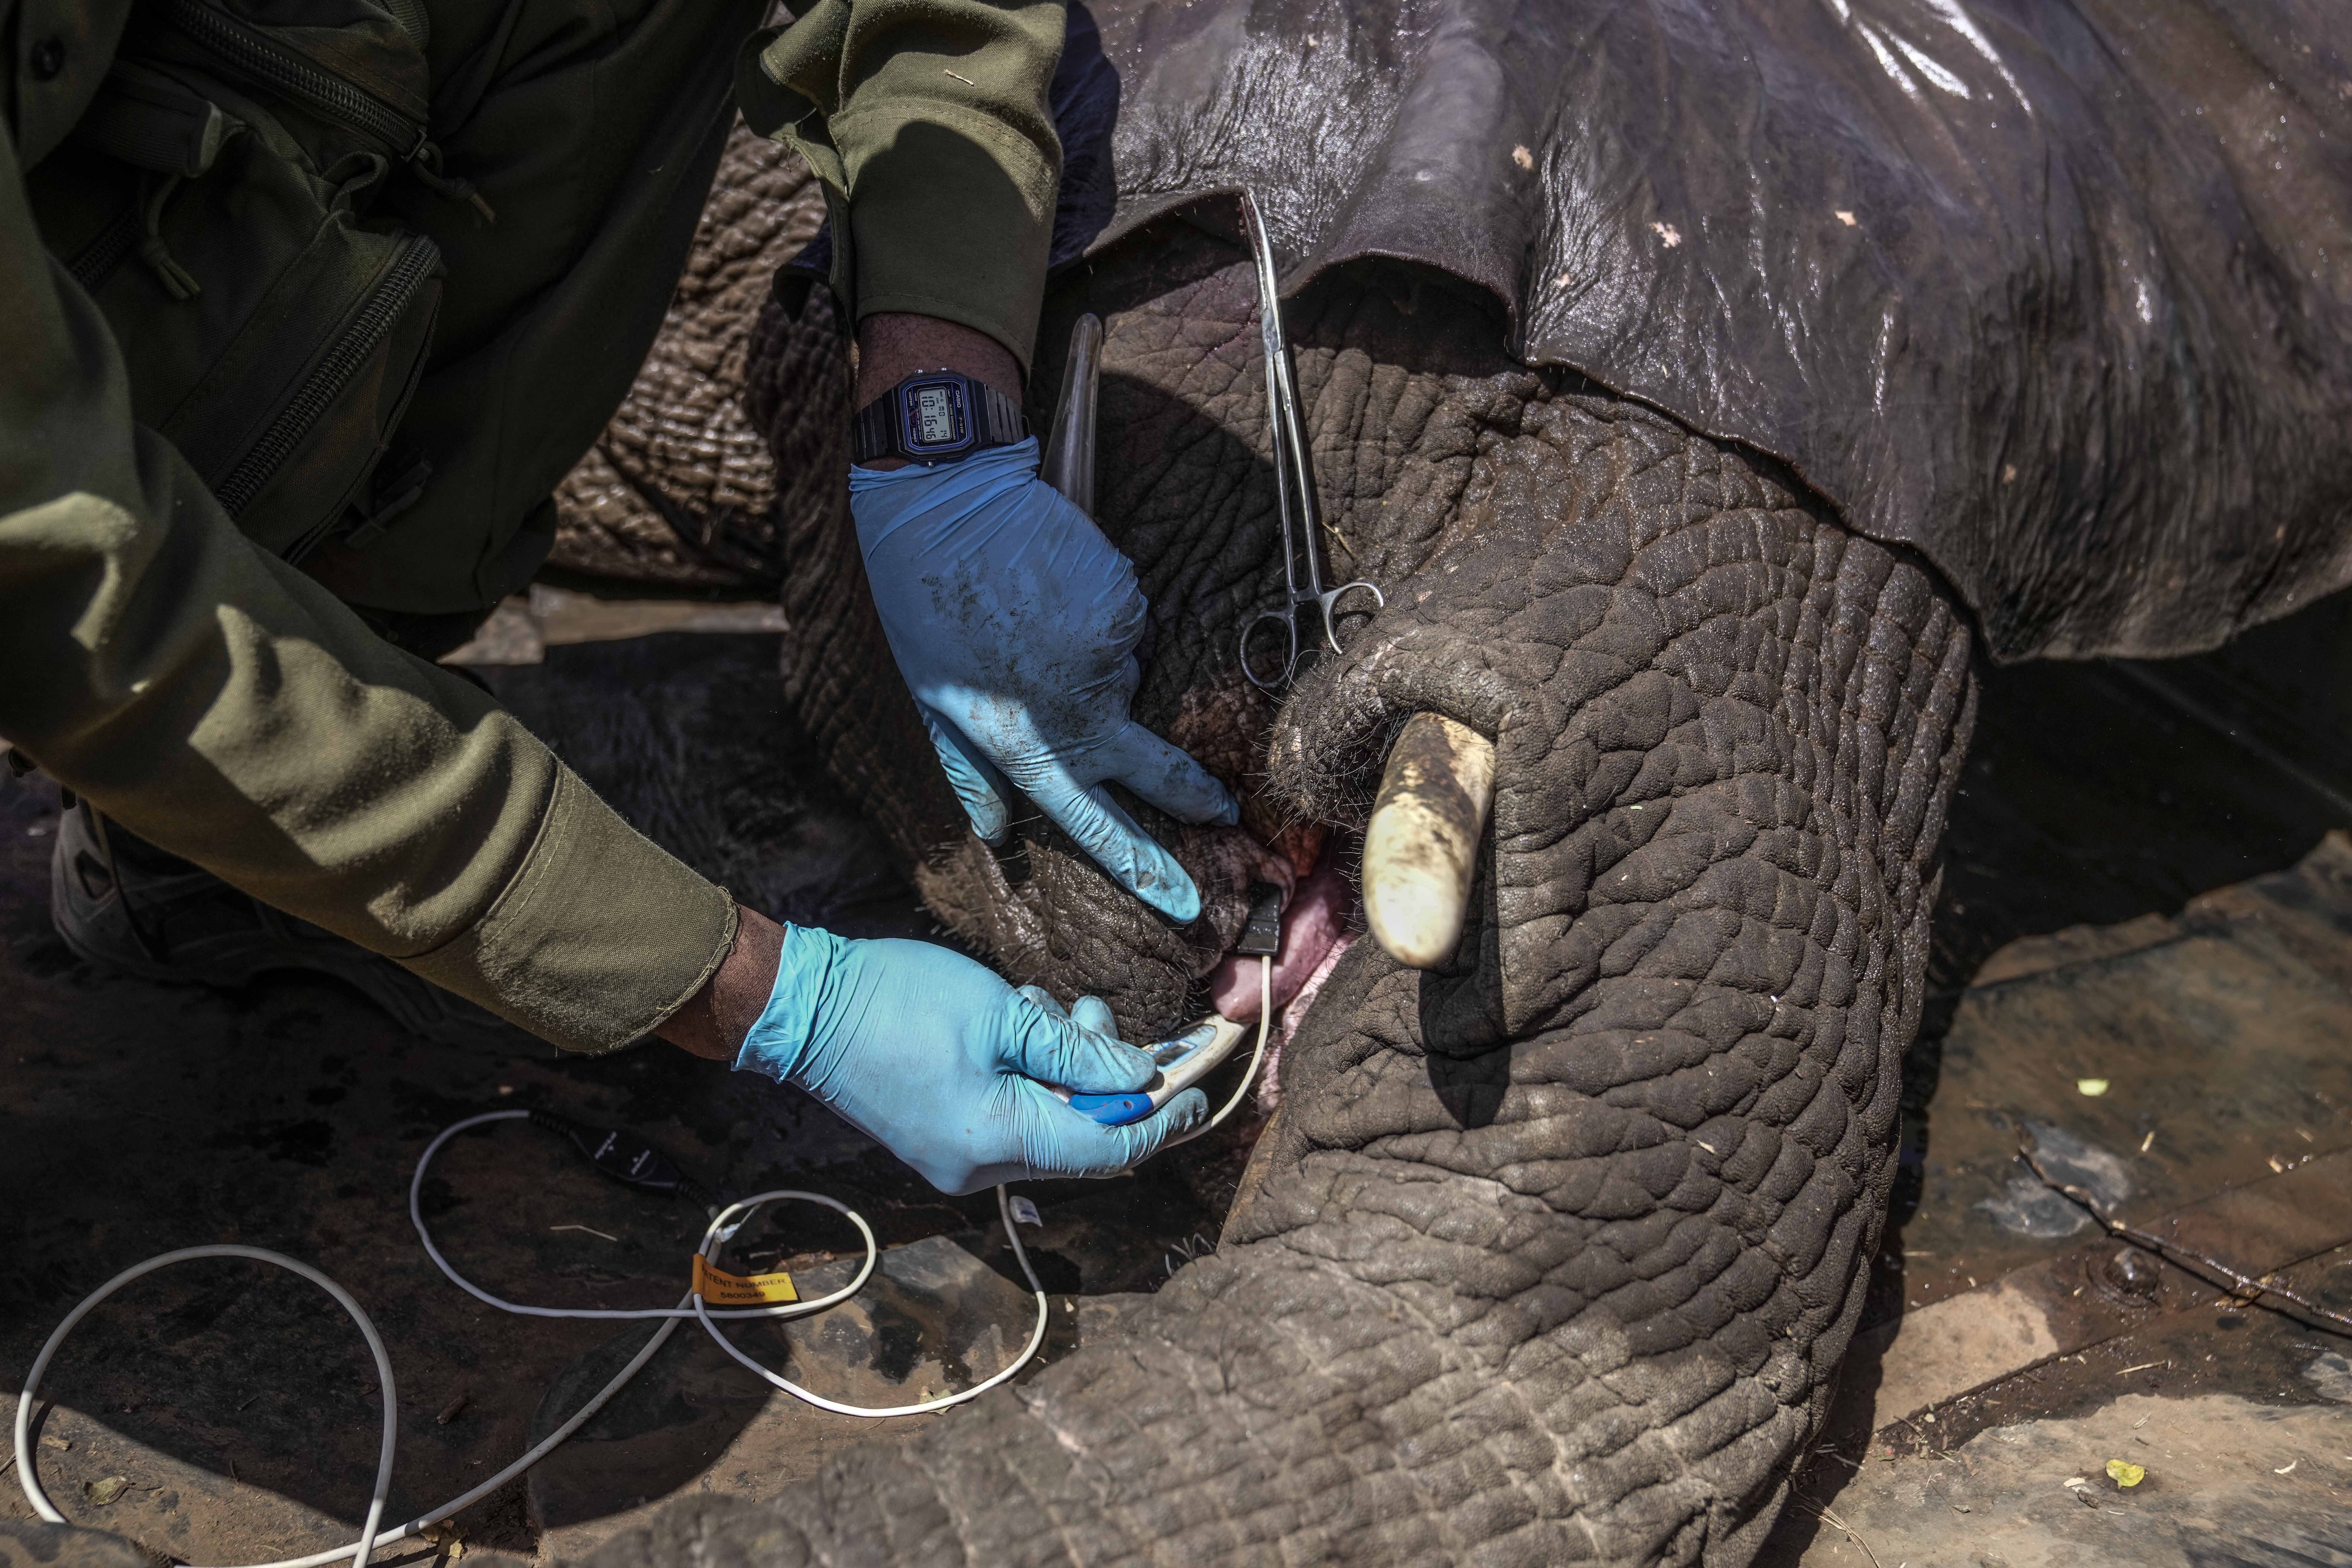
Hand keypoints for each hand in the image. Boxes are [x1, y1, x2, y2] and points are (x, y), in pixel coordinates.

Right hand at [733, 925, 1204, 1193]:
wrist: (803, 1008)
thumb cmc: (898, 1002)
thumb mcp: (1003, 1015)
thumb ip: (1076, 1053)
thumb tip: (1138, 1075)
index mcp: (997, 1141)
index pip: (1107, 1146)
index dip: (1161, 1118)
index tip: (1200, 1090)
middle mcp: (978, 1166)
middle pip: (1079, 1138)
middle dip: (1106, 1079)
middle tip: (1099, 1015)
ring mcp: (955, 1155)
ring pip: (1046, 1122)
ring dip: (1064, 1067)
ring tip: (1048, 1009)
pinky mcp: (940, 1135)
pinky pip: (1010, 1114)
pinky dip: (1030, 1074)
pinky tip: (1016, 1023)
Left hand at [851, 439, 1238, 922]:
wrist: (943, 502)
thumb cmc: (920, 604)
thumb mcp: (929, 701)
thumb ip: (966, 771)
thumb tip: (996, 831)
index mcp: (1025, 743)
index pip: (1094, 823)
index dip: (1143, 866)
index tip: (1184, 901)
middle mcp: (1075, 708)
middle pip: (1153, 768)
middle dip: (1194, 793)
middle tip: (1223, 808)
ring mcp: (1106, 653)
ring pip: (1125, 674)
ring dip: (1098, 662)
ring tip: (1044, 621)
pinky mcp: (1123, 600)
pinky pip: (1128, 621)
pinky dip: (1103, 613)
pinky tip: (1059, 588)